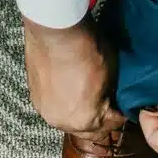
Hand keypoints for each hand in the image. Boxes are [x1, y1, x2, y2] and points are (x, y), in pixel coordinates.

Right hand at [23, 15, 127, 138]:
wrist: (57, 29)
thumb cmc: (87, 49)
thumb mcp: (112, 75)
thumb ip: (111, 94)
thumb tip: (111, 98)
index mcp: (85, 120)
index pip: (111, 125)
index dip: (119, 115)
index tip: (123, 107)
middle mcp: (62, 121)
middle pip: (87, 128)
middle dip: (98, 118)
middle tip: (106, 102)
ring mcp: (45, 109)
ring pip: (68, 118)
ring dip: (78, 110)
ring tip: (86, 93)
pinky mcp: (34, 95)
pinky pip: (54, 105)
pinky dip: (63, 99)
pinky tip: (69, 85)